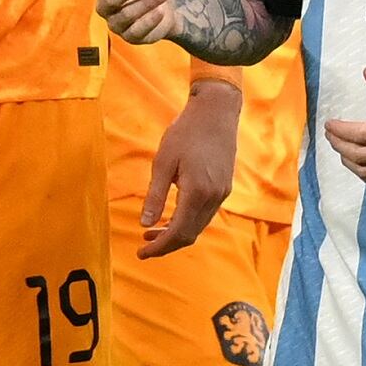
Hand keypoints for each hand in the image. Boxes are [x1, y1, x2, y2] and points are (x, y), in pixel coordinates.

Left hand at [138, 80, 241, 258]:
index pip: (177, 232)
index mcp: (196, 192)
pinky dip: (188, 222)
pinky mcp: (224, 187)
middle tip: (144, 246)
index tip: (141, 253)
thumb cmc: (186, 132)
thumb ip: (155, 196)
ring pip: (198, 226)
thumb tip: (144, 224)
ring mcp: (221, 193)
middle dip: (166, 245)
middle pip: (190, 235)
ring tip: (152, 232)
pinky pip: (205, 214)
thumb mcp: (163, 162)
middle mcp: (213, 197)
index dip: (159, 247)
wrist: (217, 112)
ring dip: (177, 233)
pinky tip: (172, 216)